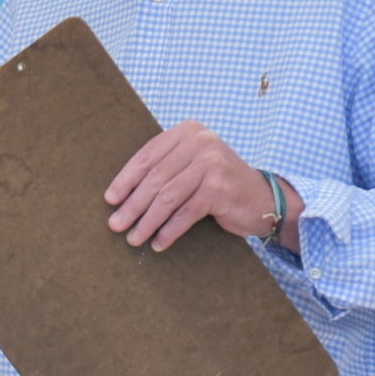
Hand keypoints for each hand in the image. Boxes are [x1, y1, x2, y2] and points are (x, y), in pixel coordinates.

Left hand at [104, 121, 298, 251]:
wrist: (264, 198)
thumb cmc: (220, 184)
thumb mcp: (192, 166)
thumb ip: (165, 169)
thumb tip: (121, 194)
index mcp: (188, 132)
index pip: (148, 156)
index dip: (126, 179)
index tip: (110, 199)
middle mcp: (200, 143)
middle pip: (155, 178)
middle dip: (132, 204)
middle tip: (116, 224)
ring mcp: (212, 164)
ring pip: (167, 197)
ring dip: (147, 221)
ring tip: (133, 238)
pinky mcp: (219, 188)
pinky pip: (185, 213)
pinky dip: (169, 231)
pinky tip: (158, 243)